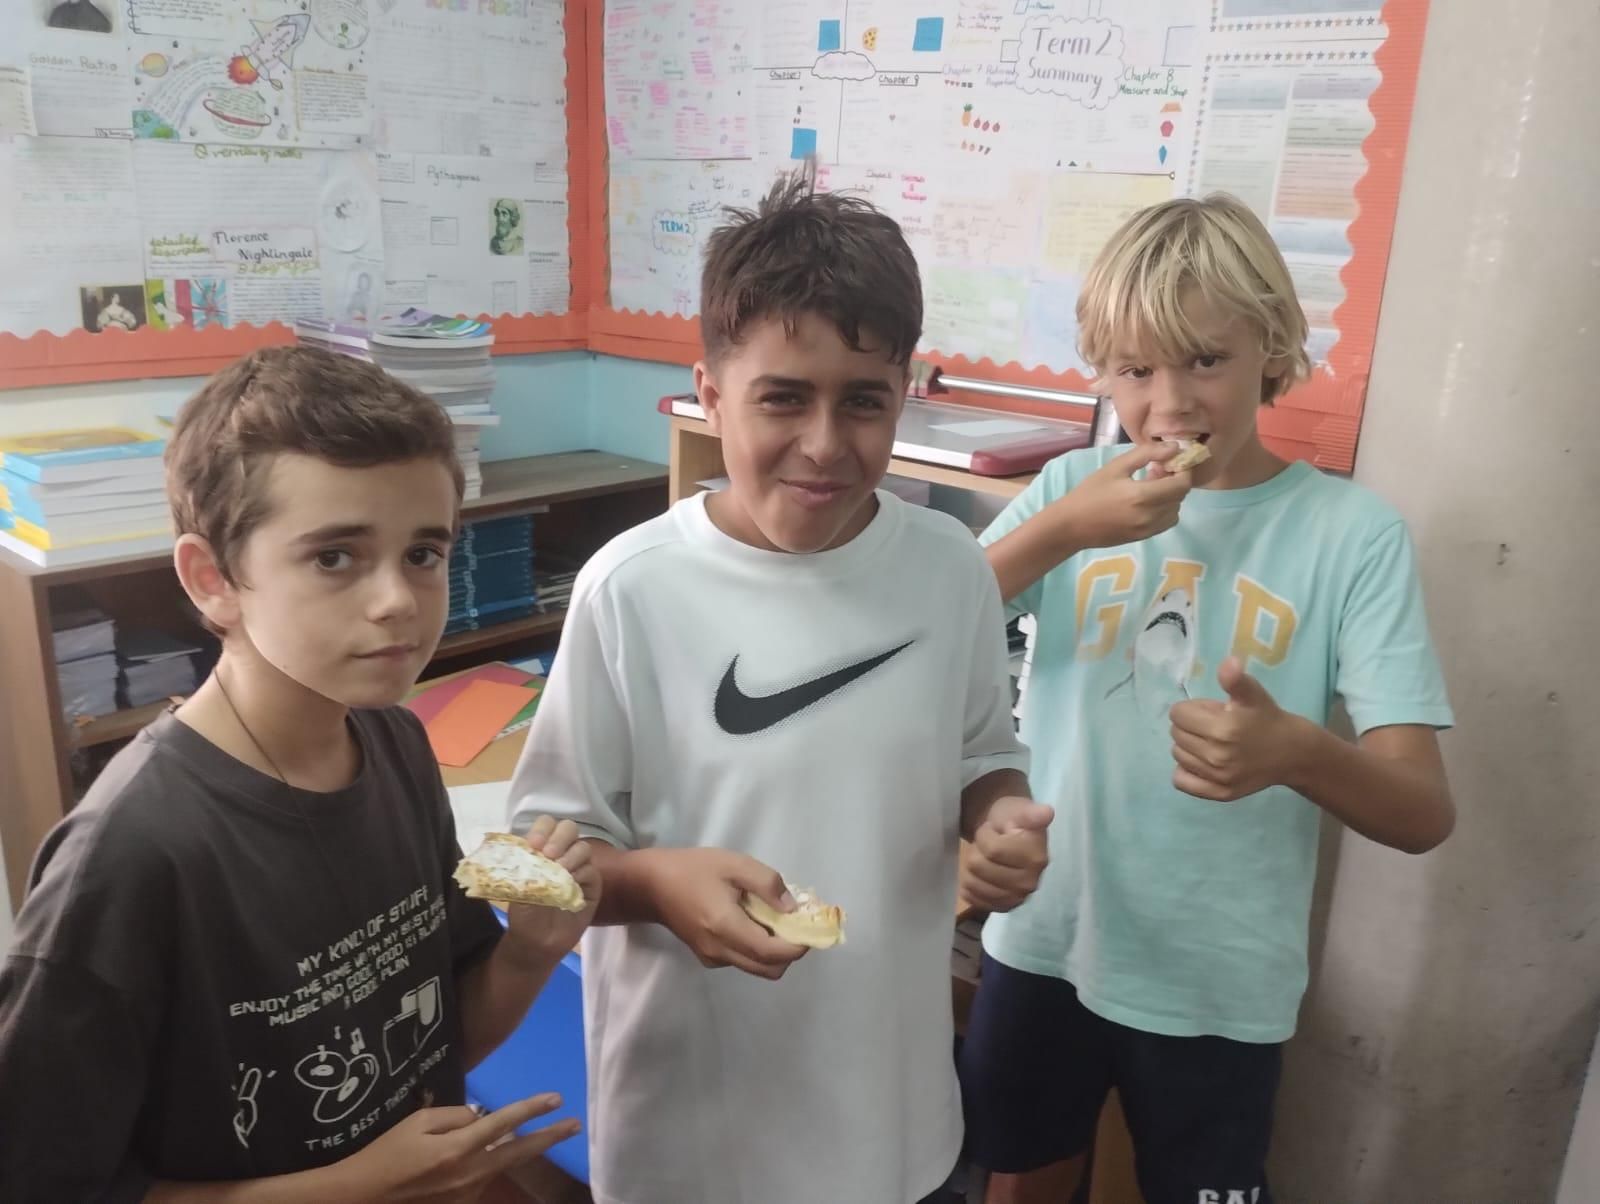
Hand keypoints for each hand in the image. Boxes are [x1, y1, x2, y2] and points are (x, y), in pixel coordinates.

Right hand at [342, 1094, 579, 1202]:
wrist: (363, 1196)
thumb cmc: (387, 1152)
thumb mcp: (419, 1121)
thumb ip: (456, 1116)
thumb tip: (482, 1118)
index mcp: (458, 1149)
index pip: (504, 1123)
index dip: (532, 1109)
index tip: (556, 1098)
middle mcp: (469, 1173)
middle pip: (519, 1153)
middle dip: (549, 1137)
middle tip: (575, 1124)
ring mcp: (466, 1193)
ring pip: (500, 1164)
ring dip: (516, 1149)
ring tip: (536, 1132)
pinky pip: (482, 1177)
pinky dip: (488, 1162)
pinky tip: (484, 1154)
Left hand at [503, 818, 598, 959]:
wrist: (536, 942)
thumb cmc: (524, 912)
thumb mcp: (517, 885)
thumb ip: (526, 864)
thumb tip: (533, 849)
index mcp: (542, 848)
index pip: (546, 824)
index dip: (542, 830)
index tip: (533, 846)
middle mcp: (562, 854)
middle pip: (569, 828)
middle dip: (559, 838)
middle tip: (548, 855)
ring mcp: (579, 868)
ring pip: (582, 847)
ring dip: (570, 856)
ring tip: (559, 871)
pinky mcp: (592, 885)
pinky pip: (591, 870)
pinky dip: (580, 874)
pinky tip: (569, 884)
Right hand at [640, 848, 810, 979]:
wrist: (650, 885)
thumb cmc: (692, 869)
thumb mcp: (734, 864)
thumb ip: (767, 883)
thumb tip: (792, 908)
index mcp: (727, 928)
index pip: (773, 953)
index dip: (798, 946)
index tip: (811, 928)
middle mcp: (721, 952)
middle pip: (769, 970)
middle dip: (789, 952)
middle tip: (795, 925)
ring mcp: (712, 958)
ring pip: (757, 968)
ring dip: (774, 951)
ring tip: (774, 921)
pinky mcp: (708, 957)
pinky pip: (742, 961)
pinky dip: (756, 949)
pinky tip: (752, 922)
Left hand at [962, 797, 1052, 912]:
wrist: (1010, 834)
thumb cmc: (1012, 819)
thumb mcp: (1019, 809)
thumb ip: (1030, 813)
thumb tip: (1047, 812)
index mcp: (1036, 858)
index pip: (992, 850)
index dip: (985, 835)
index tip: (995, 830)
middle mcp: (1030, 883)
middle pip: (978, 866)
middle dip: (977, 850)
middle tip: (988, 844)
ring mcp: (1018, 898)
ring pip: (972, 883)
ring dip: (971, 868)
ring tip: (985, 858)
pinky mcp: (1005, 908)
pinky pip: (974, 899)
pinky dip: (970, 886)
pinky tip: (980, 874)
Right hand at [1051, 442, 1191, 549]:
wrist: (1071, 526)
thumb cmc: (1090, 492)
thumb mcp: (1116, 467)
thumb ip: (1147, 454)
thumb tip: (1175, 447)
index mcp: (1143, 496)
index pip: (1182, 484)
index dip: (1183, 470)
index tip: (1170, 461)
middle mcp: (1150, 515)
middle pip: (1180, 496)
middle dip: (1175, 481)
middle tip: (1157, 470)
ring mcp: (1148, 529)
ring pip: (1176, 510)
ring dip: (1170, 496)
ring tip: (1150, 487)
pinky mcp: (1144, 537)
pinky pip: (1166, 522)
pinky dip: (1164, 509)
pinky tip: (1147, 502)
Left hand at [1169, 658, 1307, 800]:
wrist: (1292, 753)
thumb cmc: (1267, 719)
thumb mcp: (1253, 694)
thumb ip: (1235, 680)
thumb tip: (1229, 662)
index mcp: (1222, 728)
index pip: (1178, 714)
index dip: (1191, 709)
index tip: (1210, 711)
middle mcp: (1216, 755)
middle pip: (1176, 734)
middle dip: (1190, 726)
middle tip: (1212, 726)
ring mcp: (1217, 777)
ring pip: (1177, 755)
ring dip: (1188, 746)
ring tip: (1210, 742)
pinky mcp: (1219, 793)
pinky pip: (1182, 781)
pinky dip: (1185, 771)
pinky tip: (1201, 762)